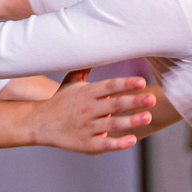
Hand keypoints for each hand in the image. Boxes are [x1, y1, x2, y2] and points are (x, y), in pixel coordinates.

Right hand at [27, 70, 154, 153]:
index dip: (125, 84)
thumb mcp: (70, 83)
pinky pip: (104, 143)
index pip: (109, 86)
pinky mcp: (86, 143)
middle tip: (151, 99)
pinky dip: (118, 143)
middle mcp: (88, 109)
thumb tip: (95, 48)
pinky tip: (132, 140)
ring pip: (112, 123)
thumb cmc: (60, 102)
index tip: (141, 82)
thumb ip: (85, 69)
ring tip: (148, 117)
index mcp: (87, 93)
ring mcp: (87, 127)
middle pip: (114, 104)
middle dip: (134, 101)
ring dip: (131, 121)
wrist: (40, 124)